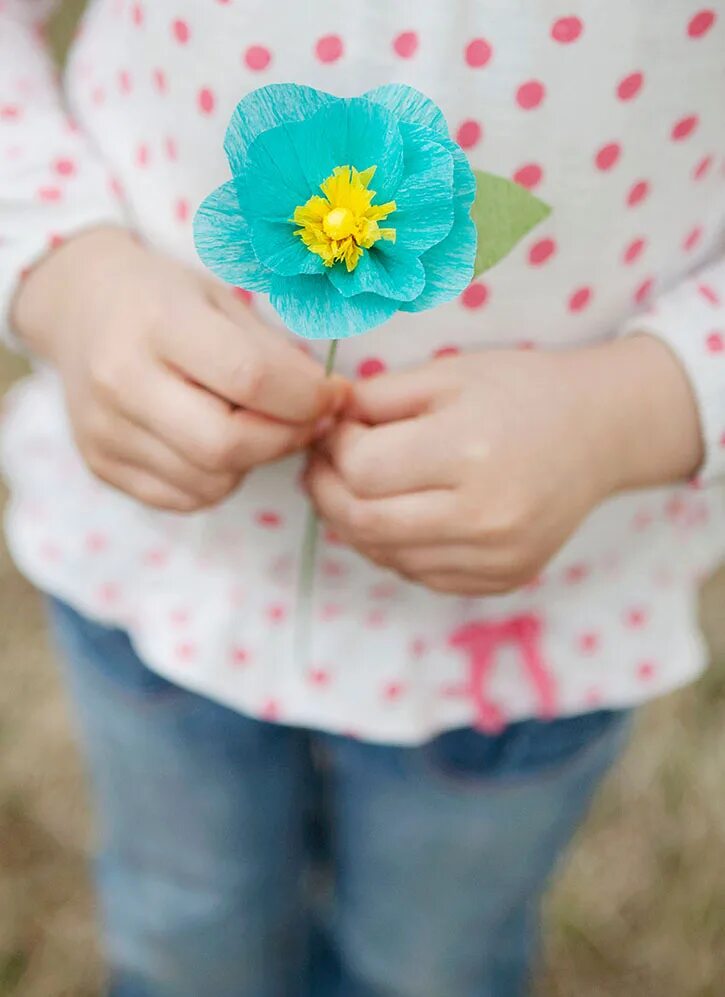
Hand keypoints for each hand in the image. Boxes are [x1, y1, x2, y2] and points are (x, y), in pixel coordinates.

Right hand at [12, 227, 344, 511]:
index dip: (307, 398)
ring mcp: (105, 430)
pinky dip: (218, 479)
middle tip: (306, 422)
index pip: (250, 378)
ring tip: (253, 424)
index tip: (333, 395)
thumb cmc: (165, 299)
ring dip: (252, 462)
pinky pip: (186, 498)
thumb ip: (274, 355)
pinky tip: (216, 442)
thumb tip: (330, 405)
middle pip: (226, 445)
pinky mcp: (101, 465)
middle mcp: (122, 380)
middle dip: (284, 440)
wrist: (80, 309)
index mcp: (158, 322)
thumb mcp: (222, 300)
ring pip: (211, 481)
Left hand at [306, 339, 702, 594]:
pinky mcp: (501, 579)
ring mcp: (495, 557)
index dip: (334, 448)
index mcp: (470, 452)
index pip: (362, 470)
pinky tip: (399, 514)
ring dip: (354, 522)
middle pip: (363, 522)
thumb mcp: (448, 373)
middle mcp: (484, 516)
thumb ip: (376, 398)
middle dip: (326, 491)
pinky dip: (393, 547)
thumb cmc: (521, 391)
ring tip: (358, 486)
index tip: (338, 429)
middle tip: (323, 465)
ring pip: (385, 555)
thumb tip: (320, 424)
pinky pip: (419, 574)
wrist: (599, 432)